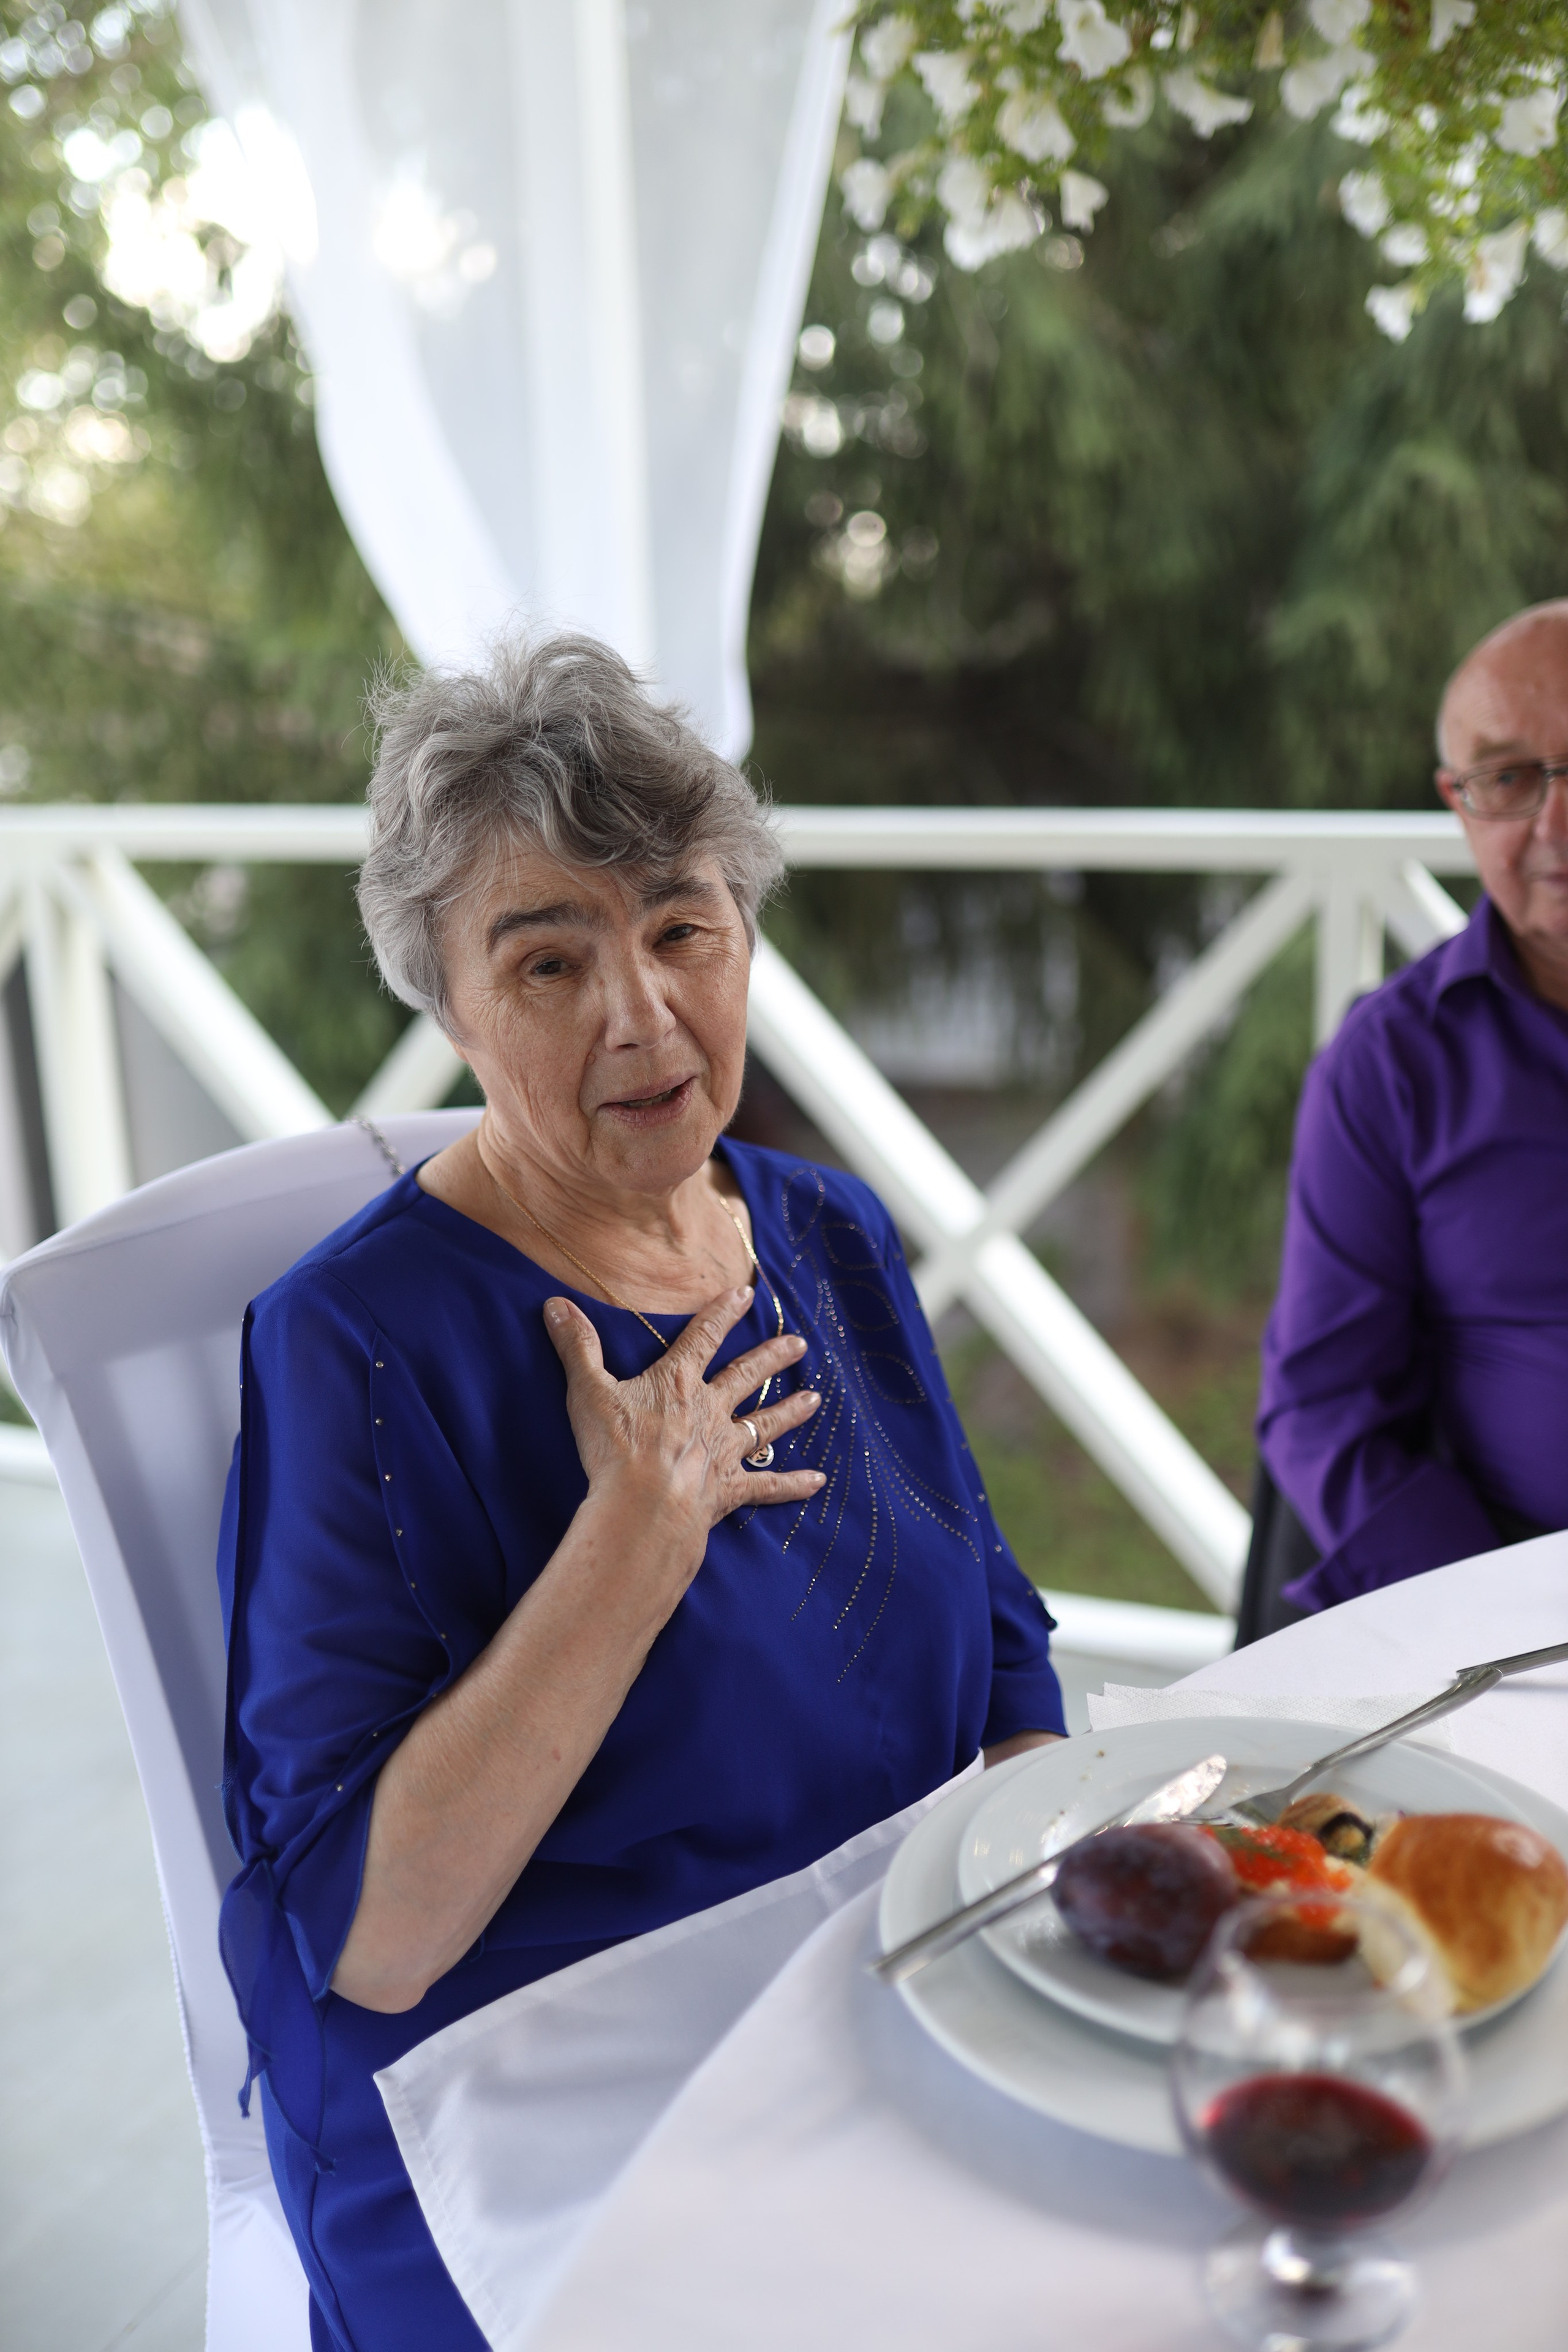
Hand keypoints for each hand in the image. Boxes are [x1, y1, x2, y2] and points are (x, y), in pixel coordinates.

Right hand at [544, 1285, 825, 1546]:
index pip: (704, 1337)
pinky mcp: (729, 1489)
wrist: (642, 1507)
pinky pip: (767, 1484)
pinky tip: (817, 1481)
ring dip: (790, 1411)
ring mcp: (723, 1451)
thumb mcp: (588, 1391)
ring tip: (814, 1399)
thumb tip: (556, 1304)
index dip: (723, 1313)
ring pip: (765, 1425)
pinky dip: (792, 1484)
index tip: (746, 1293)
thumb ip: (576, 1347)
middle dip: (773, 1357)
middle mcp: (710, 1411)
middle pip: (748, 1376)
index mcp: (678, 1384)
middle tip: (799, 1343)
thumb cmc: (614, 1449)